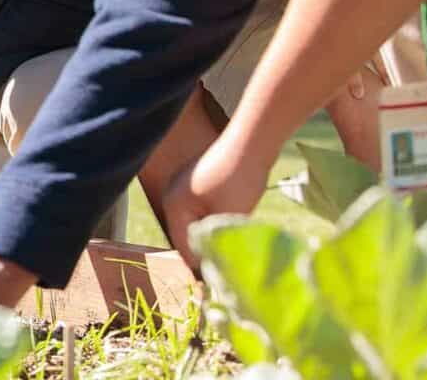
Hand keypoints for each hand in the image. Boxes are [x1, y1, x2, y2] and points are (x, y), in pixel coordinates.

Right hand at [163, 141, 268, 267]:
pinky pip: (203, 207)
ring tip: (231, 249)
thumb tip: (216, 270)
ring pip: (196, 221)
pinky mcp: (199, 179)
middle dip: (205, 250)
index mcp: (173, 205)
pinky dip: (215, 219)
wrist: (253, 140)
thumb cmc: (239, 179)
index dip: (201, 268)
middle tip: (225, 270)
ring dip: (211, 235)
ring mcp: (184, 184)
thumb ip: (219, 244)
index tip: (218, 285)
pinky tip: (232, 224)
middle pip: (186, 233)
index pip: (183, 248)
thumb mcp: (230, 217)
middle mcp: (172, 194)